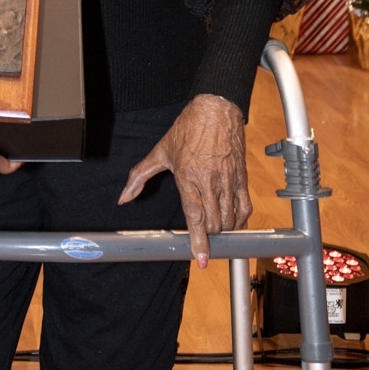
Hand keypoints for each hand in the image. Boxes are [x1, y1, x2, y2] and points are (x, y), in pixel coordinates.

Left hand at [117, 94, 250, 268]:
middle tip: (204, 238)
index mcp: (188, 177)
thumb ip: (140, 175)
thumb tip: (124, 197)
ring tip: (216, 229)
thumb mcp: (160, 151)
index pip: (195, 217)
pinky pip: (245, 207)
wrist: (216, 110)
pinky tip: (233, 222)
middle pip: (214, 223)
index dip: (198, 241)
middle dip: (209, 235)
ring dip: (224, 229)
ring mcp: (228, 180)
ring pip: (230, 218)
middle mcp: (209, 181)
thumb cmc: (187, 129)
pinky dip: (240, 220)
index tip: (201, 259)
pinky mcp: (242, 177)